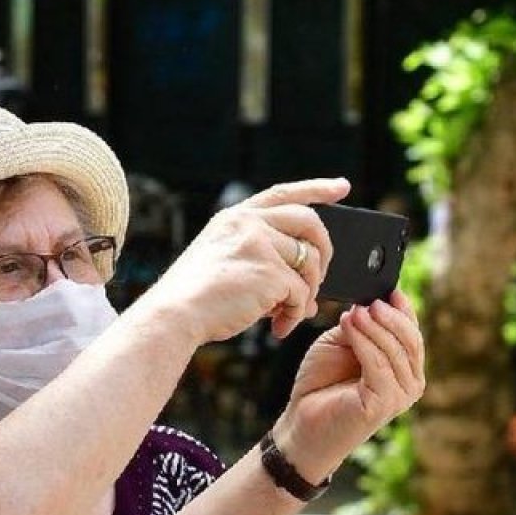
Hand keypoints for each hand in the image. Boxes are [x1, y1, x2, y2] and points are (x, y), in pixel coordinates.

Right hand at [138, 178, 349, 344]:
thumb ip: (263, 265)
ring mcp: (260, 244)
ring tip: (291, 313)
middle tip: (320, 278)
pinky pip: (302, 294)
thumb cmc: (196, 300)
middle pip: (310, 224)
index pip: (284, 194)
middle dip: (325, 252)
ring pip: (310, 263)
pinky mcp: (270, 272)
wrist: (174, 315)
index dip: (316, 189)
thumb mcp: (225, 264)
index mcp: (235, 217)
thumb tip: (308, 295)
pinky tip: (279, 328)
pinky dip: (295, 315)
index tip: (342, 187)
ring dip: (308, 293)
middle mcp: (249, 224)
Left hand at [272, 291, 425, 481]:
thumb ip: (360, 327)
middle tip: (369, 302)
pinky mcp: (384, 403)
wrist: (302, 421)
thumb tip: (370, 305)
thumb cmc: (321, 384)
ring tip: (353, 313)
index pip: (412, 331)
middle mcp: (409, 381)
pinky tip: (348, 326)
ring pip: (395, 351)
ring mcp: (400, 395)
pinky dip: (364, 342)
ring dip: (374, 327)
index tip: (389, 288)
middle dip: (390, 316)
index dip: (403, 308)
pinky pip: (379, 365)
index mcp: (403, 366)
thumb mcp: (341, 343)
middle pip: (410, 340)